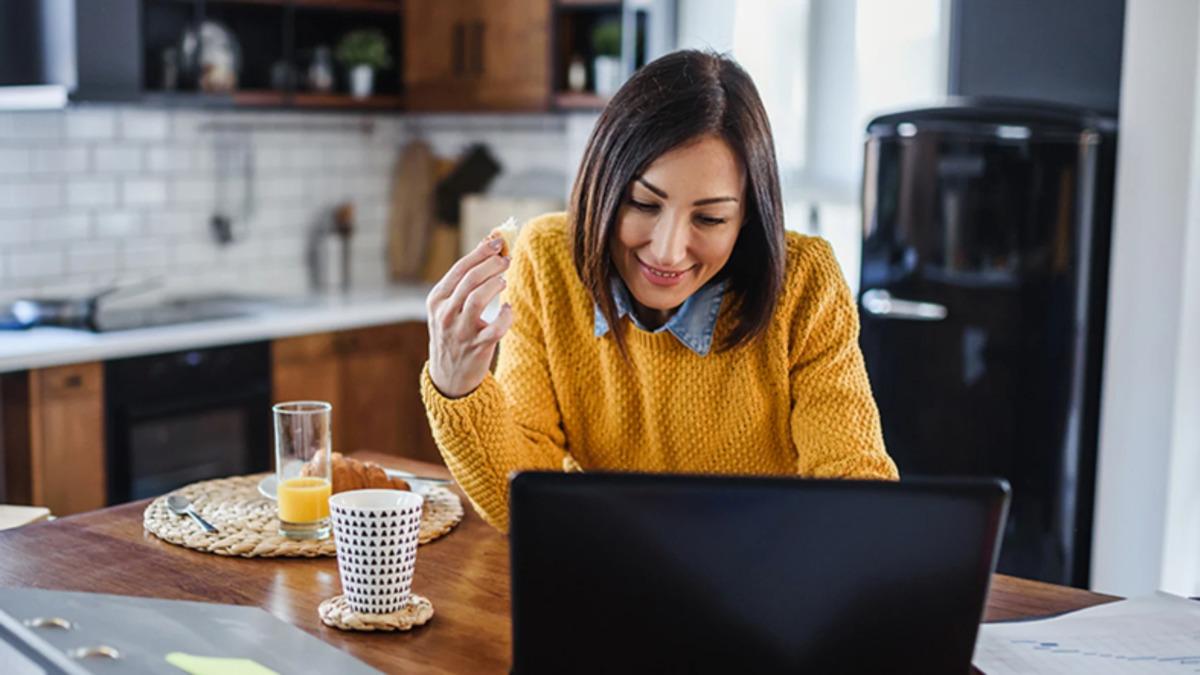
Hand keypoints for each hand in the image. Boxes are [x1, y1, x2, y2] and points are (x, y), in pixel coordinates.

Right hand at [426, 237, 514, 397]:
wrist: (449, 377)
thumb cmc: (454, 332)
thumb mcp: (450, 306)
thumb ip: (466, 279)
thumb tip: (489, 242)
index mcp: (437, 299)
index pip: (459, 269)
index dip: (481, 252)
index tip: (498, 241)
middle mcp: (445, 314)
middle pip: (470, 280)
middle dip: (492, 265)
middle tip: (507, 259)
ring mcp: (460, 332)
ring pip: (478, 299)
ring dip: (495, 284)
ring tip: (504, 281)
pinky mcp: (477, 348)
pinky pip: (495, 329)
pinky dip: (506, 316)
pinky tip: (508, 309)